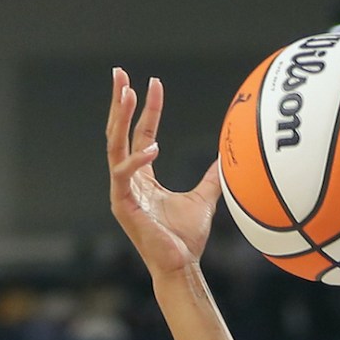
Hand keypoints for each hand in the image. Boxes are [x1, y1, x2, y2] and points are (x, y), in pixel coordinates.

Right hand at [107, 71, 223, 277]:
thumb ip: (211, 178)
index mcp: (142, 177)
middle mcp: (127, 179)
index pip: (142, 134)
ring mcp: (121, 190)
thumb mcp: (203, 200)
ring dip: (118, 117)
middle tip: (119, 73)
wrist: (181, 266)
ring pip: (114, 145)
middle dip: (118, 102)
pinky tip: (152, 146)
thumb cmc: (186, 239)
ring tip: (126, 92)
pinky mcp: (121, 204)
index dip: (148, 108)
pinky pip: (123, 174)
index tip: (154, 83)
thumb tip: (226, 160)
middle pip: (119, 132)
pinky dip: (136, 159)